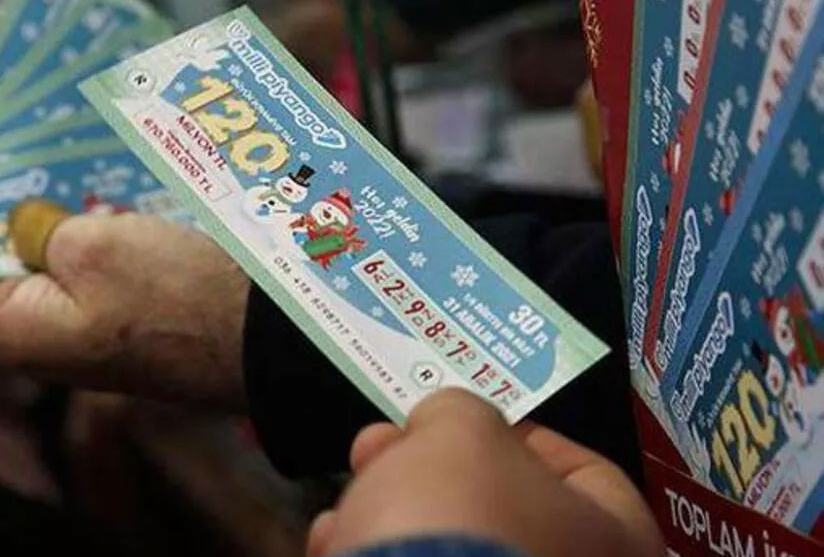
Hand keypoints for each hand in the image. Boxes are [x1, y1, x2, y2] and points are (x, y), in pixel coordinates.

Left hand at [0, 201, 250, 409]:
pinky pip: (82, 272)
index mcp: (10, 328)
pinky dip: (81, 233)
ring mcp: (78, 335)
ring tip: (37, 155)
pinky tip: (91, 190)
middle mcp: (34, 341)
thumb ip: (38, 227)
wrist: (268, 344)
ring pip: (42, 262)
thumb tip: (20, 220)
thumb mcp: (95, 243)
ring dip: (44, 216)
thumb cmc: (178, 297)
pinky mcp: (117, 325)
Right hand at [308, 389, 662, 556]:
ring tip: (351, 495)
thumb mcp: (458, 428)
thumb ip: (459, 411)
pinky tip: (338, 541)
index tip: (459, 423)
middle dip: (432, 470)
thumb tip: (444, 425)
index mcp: (617, 542)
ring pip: (450, 552)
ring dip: (394, 514)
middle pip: (502, 510)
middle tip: (385, 447)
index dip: (519, 433)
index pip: (587, 473)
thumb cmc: (458, 520)